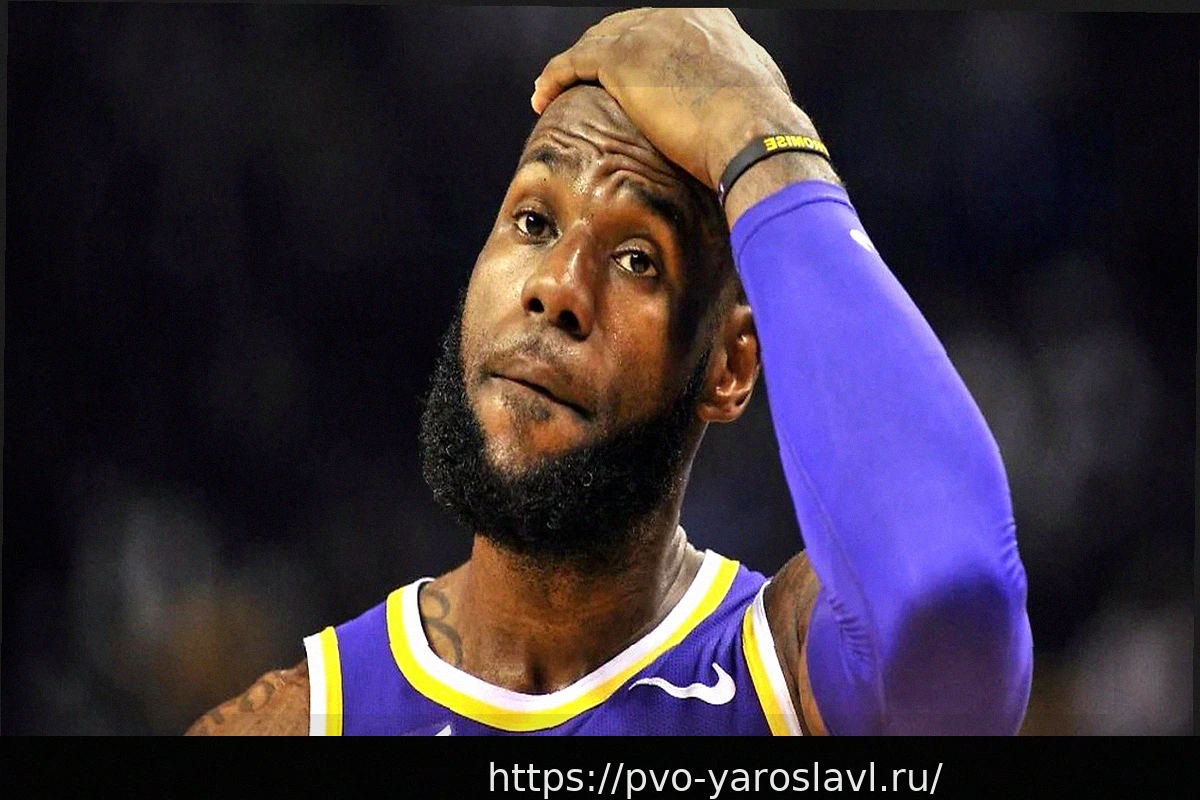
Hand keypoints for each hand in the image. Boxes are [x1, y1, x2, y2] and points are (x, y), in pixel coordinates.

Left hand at [531, 7, 835, 210]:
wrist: (754, 133)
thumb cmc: (764, 130)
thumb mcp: (760, 96)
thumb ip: (738, 91)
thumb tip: (744, 113)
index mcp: (711, 19)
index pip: (660, 27)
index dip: (638, 50)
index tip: (628, 77)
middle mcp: (676, 15)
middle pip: (622, 29)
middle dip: (600, 54)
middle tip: (584, 82)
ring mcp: (647, 32)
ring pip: (594, 44)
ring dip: (572, 68)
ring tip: (554, 91)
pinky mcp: (621, 59)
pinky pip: (573, 63)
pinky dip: (554, 79)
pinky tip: (543, 98)